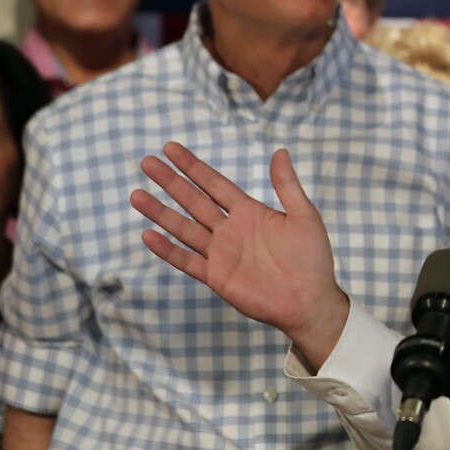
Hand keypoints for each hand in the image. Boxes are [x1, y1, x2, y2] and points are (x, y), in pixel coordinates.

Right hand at [130, 142, 348, 367]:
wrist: (310, 300)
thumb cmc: (313, 259)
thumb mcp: (304, 216)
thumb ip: (287, 185)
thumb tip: (280, 151)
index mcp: (250, 212)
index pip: (215, 184)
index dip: (193, 167)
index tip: (170, 148)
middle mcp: (230, 229)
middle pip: (194, 200)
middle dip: (170, 182)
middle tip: (146, 162)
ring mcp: (221, 253)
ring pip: (183, 227)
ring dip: (160, 212)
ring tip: (136, 195)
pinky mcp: (216, 276)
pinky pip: (186, 261)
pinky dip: (167, 250)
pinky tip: (148, 235)